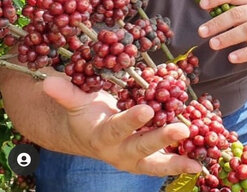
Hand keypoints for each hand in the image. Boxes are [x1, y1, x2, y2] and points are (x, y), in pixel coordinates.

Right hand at [43, 76, 201, 175]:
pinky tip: (199, 163)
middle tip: (181, 129)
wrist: (87, 138)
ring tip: (195, 162)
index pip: (117, 128)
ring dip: (176, 161)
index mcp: (102, 135)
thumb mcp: (76, 103)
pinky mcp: (147, 160)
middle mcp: (119, 152)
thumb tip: (48, 81)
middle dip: (161, 139)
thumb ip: (66, 93)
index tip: (147, 109)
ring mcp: (134, 159)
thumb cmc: (86, 114)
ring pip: (155, 164)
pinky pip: (164, 164)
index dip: (131, 120)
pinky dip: (181, 163)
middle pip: (141, 147)